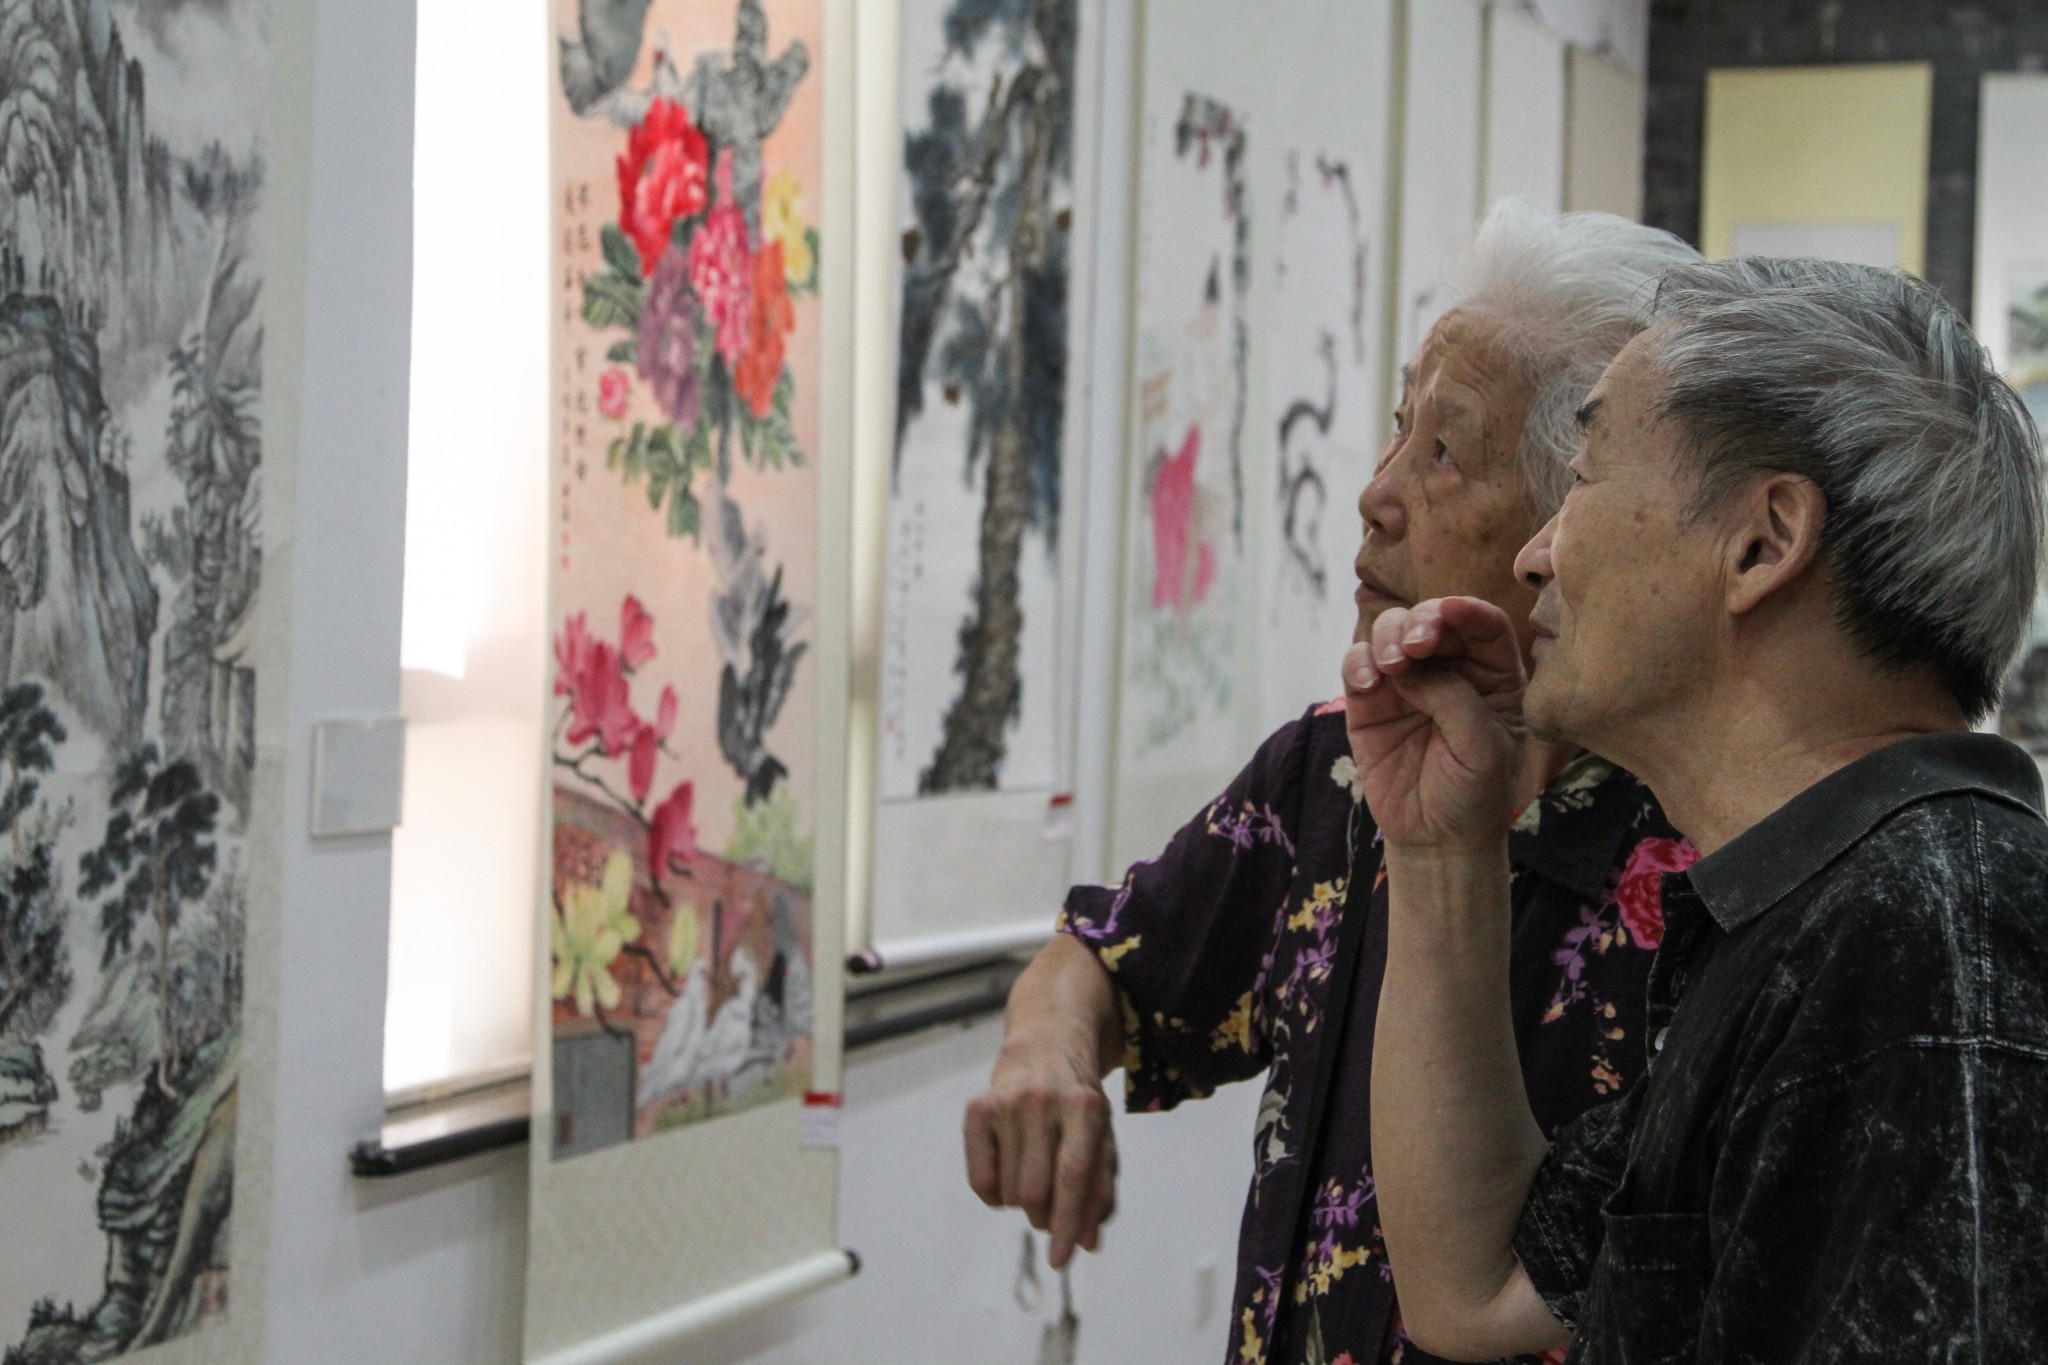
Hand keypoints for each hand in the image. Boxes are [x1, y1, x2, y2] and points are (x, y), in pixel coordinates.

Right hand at [964, 1033, 1117, 1267]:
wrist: (1046, 1045)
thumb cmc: (1080, 1105)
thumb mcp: (1103, 1139)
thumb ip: (1100, 1191)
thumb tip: (1086, 1244)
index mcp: (1085, 1108)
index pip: (1073, 1177)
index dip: (1067, 1223)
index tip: (1060, 1260)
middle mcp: (1043, 1101)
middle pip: (1035, 1192)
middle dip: (1045, 1217)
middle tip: (1052, 1210)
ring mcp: (1006, 1102)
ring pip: (1008, 1192)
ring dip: (1023, 1204)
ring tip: (1035, 1178)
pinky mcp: (978, 1107)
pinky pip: (980, 1181)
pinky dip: (995, 1196)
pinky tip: (1009, 1174)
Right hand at [1342, 596, 1526, 848]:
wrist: (1437, 837)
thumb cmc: (1475, 792)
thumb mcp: (1485, 747)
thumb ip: (1455, 699)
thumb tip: (1410, 669)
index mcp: (1493, 675)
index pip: (1484, 625)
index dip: (1466, 610)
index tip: (1448, 612)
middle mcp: (1449, 669)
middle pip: (1432, 619)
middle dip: (1421, 620)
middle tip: (1415, 645)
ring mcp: (1406, 683)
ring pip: (1390, 632)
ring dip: (1388, 637)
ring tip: (1392, 666)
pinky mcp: (1369, 702)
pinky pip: (1357, 665)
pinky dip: (1358, 663)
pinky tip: (1368, 682)